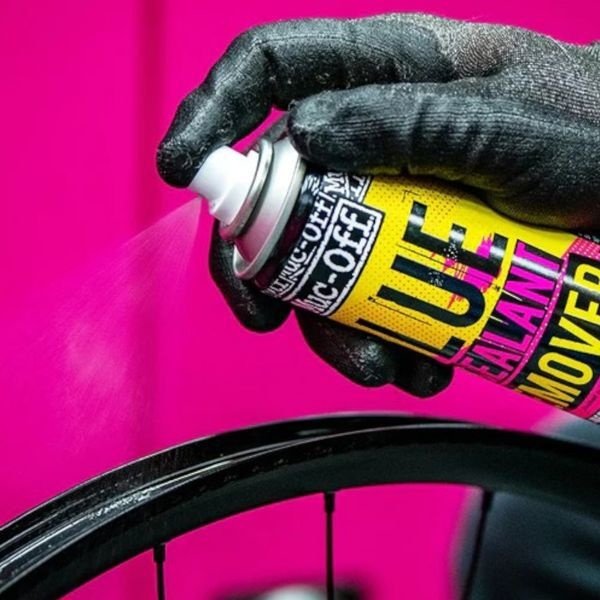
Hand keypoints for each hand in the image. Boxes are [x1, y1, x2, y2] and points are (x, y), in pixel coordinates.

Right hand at [157, 15, 599, 396]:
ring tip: (387, 366)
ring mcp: (386, 198)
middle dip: (263, 263)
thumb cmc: (598, 138)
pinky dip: (377, 339)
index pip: (272, 68)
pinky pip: (363, 296)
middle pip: (275, 189)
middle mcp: (373, 136)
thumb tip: (303, 138)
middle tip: (273, 318)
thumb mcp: (510, 126)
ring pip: (316, 260)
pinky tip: (419, 363)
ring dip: (332, 325)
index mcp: (390, 73)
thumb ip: (409, 121)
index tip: (179, 170)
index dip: (212, 110)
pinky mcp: (406, 250)